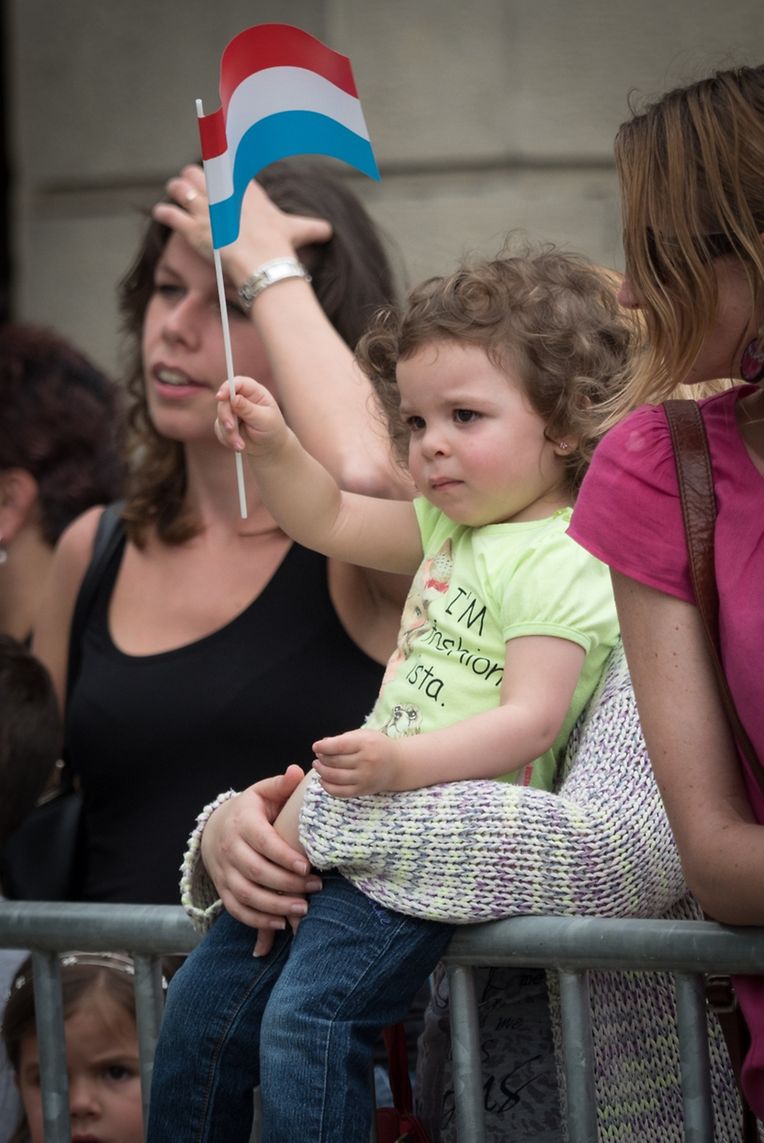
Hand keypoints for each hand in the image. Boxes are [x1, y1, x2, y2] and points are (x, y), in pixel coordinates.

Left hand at [152, 163, 331, 279]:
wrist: (265, 263)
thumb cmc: (281, 246)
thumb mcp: (299, 230)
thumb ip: (313, 227)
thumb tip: (329, 231)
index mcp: (246, 187)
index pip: (227, 165)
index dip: (220, 165)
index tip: (215, 163)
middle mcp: (222, 191)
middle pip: (200, 172)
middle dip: (193, 177)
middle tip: (190, 182)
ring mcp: (206, 209)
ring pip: (181, 188)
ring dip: (176, 189)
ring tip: (173, 191)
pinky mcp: (192, 228)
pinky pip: (171, 213)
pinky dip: (164, 212)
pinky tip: (160, 212)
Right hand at [200, 765, 321, 954]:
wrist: (215, 828)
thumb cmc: (250, 810)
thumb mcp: (263, 793)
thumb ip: (281, 785)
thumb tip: (296, 771)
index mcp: (242, 822)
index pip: (262, 841)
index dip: (284, 856)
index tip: (307, 866)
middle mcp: (229, 848)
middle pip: (256, 871)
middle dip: (287, 883)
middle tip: (316, 887)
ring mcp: (224, 871)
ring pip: (247, 894)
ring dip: (275, 906)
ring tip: (303, 908)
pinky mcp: (223, 889)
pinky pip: (237, 910)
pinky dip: (257, 920)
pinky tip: (281, 923)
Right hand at [214, 375, 287, 455]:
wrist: (269, 446)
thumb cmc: (272, 429)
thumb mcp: (264, 419)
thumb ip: (249, 409)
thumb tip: (234, 398)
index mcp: (253, 391)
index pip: (237, 383)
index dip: (226, 387)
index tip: (220, 397)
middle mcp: (240, 398)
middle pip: (224, 401)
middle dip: (226, 417)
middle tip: (231, 429)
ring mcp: (231, 410)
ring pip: (220, 417)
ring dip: (229, 433)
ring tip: (241, 445)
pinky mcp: (225, 423)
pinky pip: (219, 429)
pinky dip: (227, 439)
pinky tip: (239, 445)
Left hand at [312, 729, 400, 795]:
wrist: (397, 765)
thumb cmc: (377, 746)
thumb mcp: (364, 735)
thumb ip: (343, 738)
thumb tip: (322, 744)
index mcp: (365, 744)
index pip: (338, 746)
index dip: (323, 747)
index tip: (316, 747)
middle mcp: (366, 761)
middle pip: (334, 761)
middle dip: (321, 758)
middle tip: (318, 756)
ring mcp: (364, 778)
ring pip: (334, 777)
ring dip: (321, 772)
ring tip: (318, 766)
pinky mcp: (363, 790)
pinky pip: (340, 792)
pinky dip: (327, 787)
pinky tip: (323, 780)